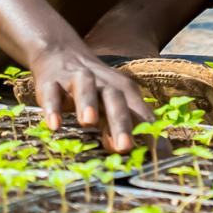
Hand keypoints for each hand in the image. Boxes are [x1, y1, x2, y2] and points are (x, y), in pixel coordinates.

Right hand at [28, 40, 155, 153]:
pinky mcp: (52, 82)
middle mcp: (104, 84)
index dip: (151, 136)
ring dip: (88, 103)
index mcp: (124, 92)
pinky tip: (54, 125)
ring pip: (86, 88)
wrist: (60, 52)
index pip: (142, 115)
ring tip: (88, 123)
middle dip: (121, 123)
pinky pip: (52, 94)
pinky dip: (53, 108)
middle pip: (117, 100)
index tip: (160, 160)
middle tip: (125, 147)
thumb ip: (121, 128)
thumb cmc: (94, 88)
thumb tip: (135, 155)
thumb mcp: (111, 105)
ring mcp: (77, 80)